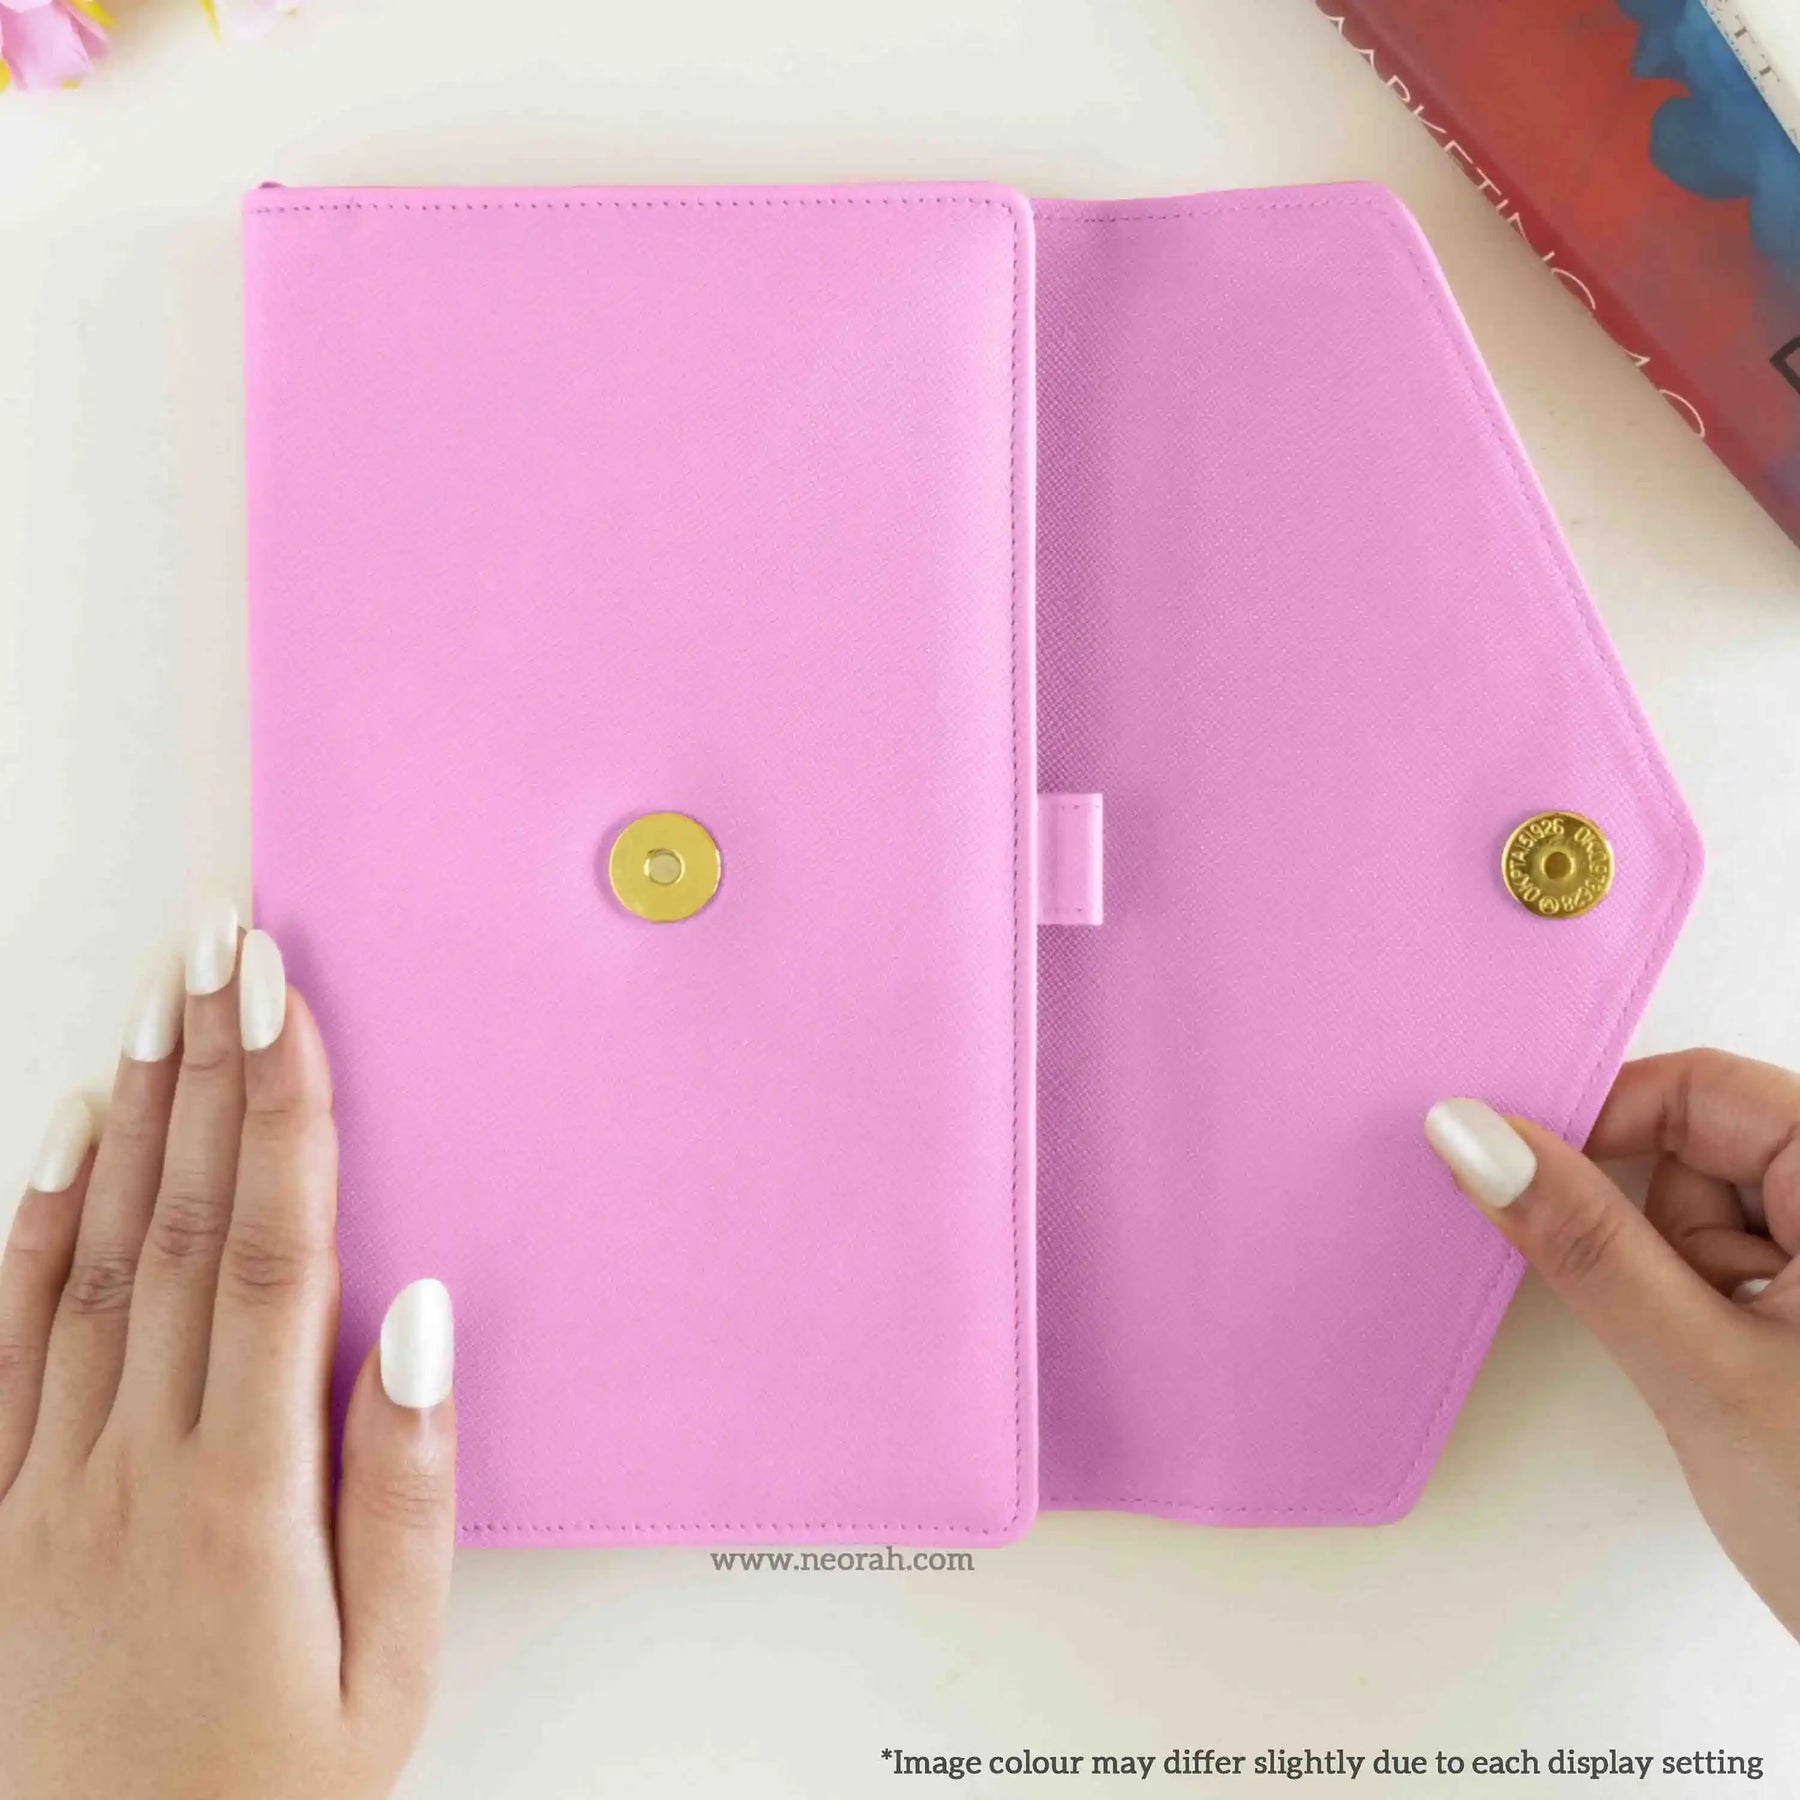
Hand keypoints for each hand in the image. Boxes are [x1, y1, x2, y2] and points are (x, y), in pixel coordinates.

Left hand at [0, 904, 454, 1799]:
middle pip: (180, 1227)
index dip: (281, 1114)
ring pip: (91, 1261)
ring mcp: (42, 1483)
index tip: (284, 1001)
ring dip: (132, 1118)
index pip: (271, 1256)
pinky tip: (62, 1144)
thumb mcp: (388, 1673)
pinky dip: (30, 1230)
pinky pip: (2, 1344)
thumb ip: (405, 1486)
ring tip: (156, 1000)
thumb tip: (419, 1315)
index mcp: (240, 1500)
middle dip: (209, 1069)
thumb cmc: (264, 1792)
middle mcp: (130, 1467)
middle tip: (221, 945)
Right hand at [1426, 1050, 1799, 1638]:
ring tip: (1720, 1374)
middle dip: (1652, 1227)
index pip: (1705, 1088)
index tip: (1514, 1176)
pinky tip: (1733, 1379)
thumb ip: (1585, 1244)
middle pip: (1709, 1147)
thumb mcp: (1705, 1373)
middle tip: (1665, 1321)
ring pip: (1716, 1214)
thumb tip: (1473, 1134)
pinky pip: (1738, 1265)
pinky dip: (1705, 1309)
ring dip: (1681, 1279)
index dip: (1601, 1121)